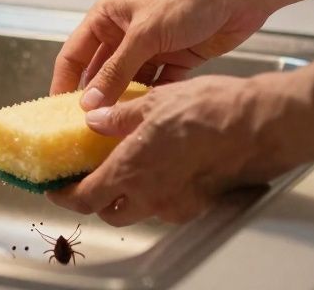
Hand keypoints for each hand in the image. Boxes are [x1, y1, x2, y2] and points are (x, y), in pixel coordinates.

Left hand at [47, 75, 296, 224]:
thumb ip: (118, 115)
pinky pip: (167, 206)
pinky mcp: (199, 204)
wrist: (258, 125)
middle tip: (90, 178)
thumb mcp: (152, 101)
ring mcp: (177, 204)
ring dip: (127, 196)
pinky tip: (162, 167)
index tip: (55, 188)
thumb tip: (95, 119)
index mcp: (131, 171)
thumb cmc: (211, 111)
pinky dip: (156, 192)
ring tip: (127, 167)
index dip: (65, 196)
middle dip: (96, 199)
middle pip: (110, 211)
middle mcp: (151, 195)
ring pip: (140, 211)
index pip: (84, 198)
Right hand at [51, 0, 273, 107]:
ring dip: (124, 102)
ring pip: (129, 82)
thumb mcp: (145, 34)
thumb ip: (116, 71)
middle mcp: (125, 32)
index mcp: (108, 15)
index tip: (57, 112)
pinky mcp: (176, 59)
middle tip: (86, 128)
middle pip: (100, 72)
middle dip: (95, 98)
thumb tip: (90, 102)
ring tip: (115, 129)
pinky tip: (146, 118)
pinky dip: (152, 100)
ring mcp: (151, 47)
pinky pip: (157, 86)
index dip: (64, 82)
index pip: (74, 53)